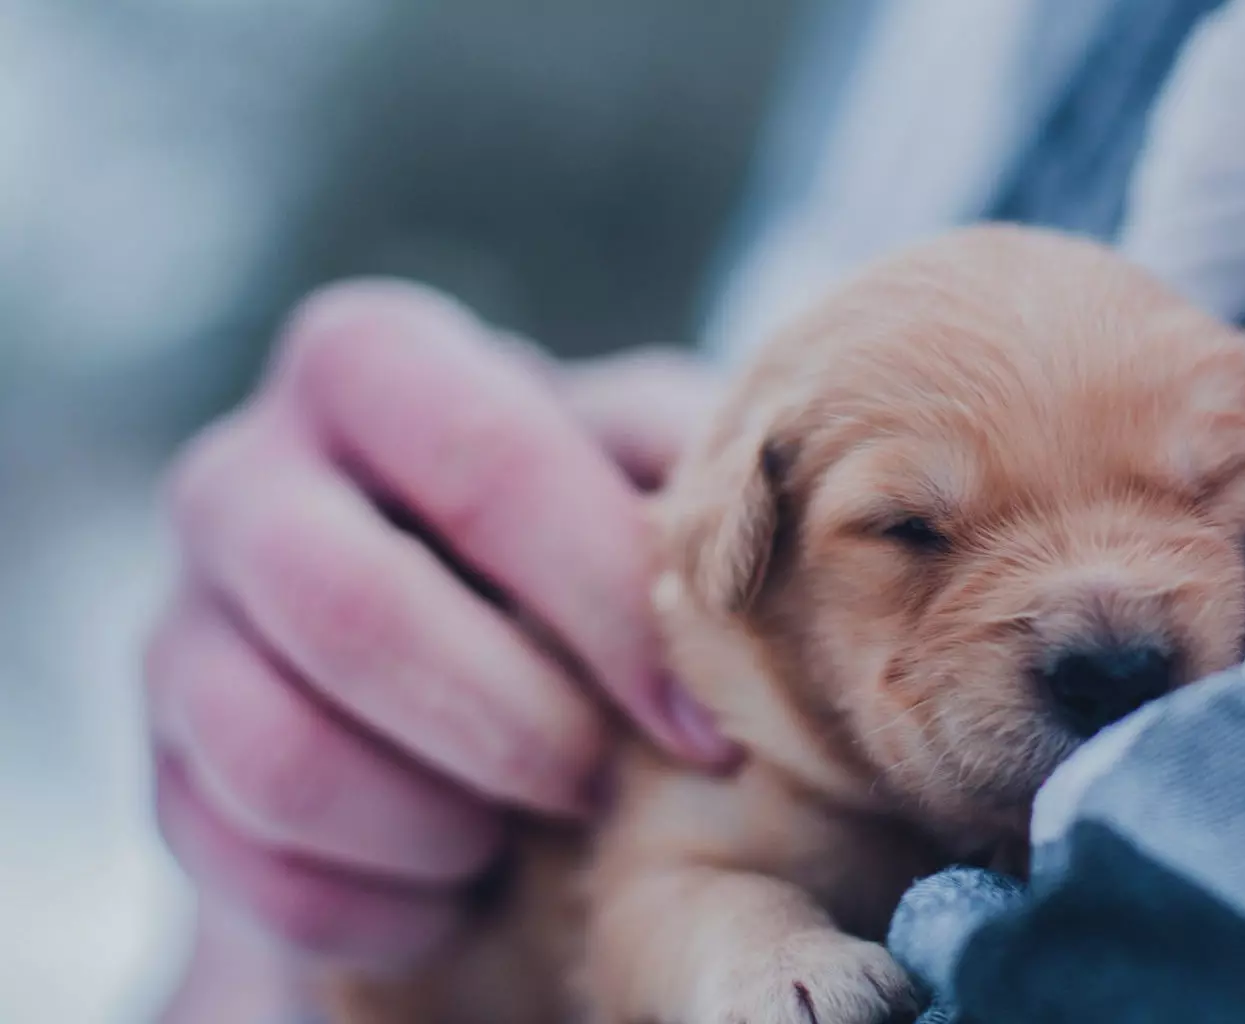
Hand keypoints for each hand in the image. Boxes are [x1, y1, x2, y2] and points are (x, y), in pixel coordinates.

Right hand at [145, 280, 736, 984]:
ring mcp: (181, 623)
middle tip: (600, 784)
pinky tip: (459, 885)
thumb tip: (784, 505)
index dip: (607, 605)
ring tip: (525, 830)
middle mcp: (243, 475)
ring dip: (436, 822)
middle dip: (510, 724)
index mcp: (371, 362)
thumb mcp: (644, 460)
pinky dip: (378, 903)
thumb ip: (690, 459)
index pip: (487, 462)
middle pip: (348, 607)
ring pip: (277, 754)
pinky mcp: (166, 766)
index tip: (705, 725)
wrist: (456, 634)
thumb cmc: (582, 528)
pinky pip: (247, 865)